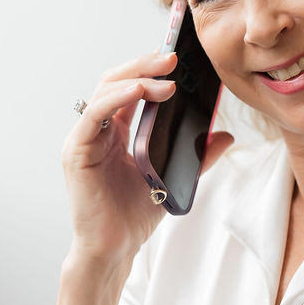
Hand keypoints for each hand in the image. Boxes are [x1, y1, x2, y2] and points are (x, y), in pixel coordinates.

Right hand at [62, 50, 232, 262]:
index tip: (180, 57)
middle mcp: (99, 130)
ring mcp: (86, 138)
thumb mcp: (175, 177)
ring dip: (137, 77)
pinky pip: (95, 114)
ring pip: (105, 90)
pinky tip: (141, 90)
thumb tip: (226, 134)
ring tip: (168, 77)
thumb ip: (198, 156)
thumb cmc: (136, 215)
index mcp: (118, 132)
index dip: (152, 68)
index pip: (132, 87)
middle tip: (175, 57)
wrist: (115, 248)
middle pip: (117, 81)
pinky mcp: (77, 151)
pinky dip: (118, 98)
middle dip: (146, 64)